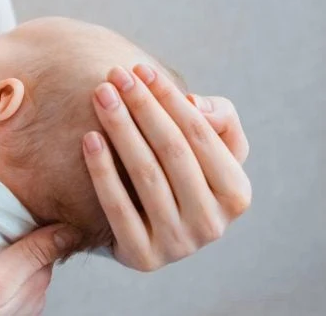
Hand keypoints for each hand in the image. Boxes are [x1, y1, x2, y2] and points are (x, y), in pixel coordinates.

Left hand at [83, 64, 251, 271]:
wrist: (150, 229)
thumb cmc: (180, 174)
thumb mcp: (209, 147)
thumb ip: (218, 120)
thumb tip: (197, 106)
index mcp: (237, 194)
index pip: (200, 134)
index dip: (169, 98)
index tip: (140, 69)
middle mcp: (213, 224)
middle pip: (172, 150)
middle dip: (141, 106)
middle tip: (114, 75)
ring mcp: (178, 245)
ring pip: (145, 174)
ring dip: (121, 128)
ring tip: (100, 95)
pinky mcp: (141, 256)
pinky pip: (117, 206)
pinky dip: (102, 170)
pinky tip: (89, 137)